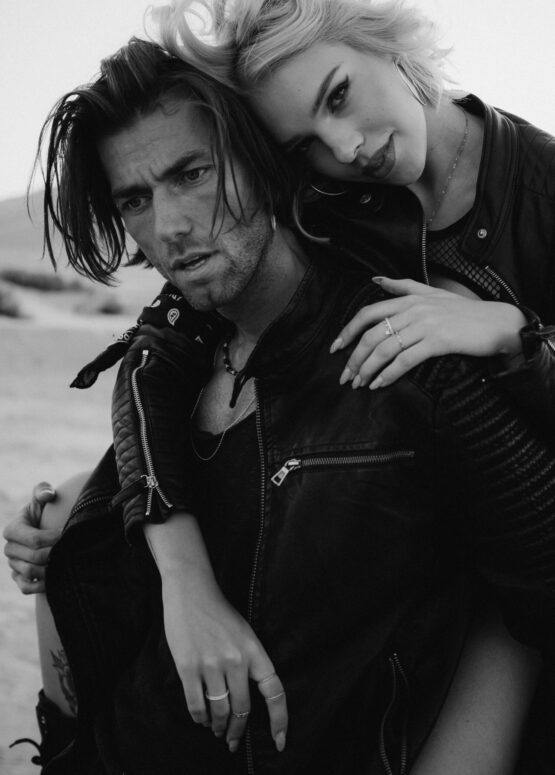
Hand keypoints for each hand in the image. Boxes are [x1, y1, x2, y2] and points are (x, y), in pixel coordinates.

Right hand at [3, 482, 59, 593]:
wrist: (42, 529)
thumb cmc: (43, 511)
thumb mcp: (42, 498)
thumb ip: (43, 491)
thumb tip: (48, 494)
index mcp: (12, 529)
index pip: (34, 539)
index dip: (53, 538)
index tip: (68, 535)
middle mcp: (9, 548)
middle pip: (34, 557)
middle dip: (55, 554)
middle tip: (71, 551)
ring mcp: (12, 564)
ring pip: (30, 572)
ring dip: (50, 570)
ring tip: (66, 563)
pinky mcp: (18, 577)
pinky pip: (26, 587)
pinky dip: (40, 586)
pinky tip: (56, 579)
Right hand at [161, 569, 286, 753]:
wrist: (191, 590)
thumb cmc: (218, 612)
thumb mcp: (244, 633)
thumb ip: (248, 662)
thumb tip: (245, 698)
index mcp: (254, 650)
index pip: (274, 691)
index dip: (279, 719)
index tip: (280, 741)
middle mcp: (236, 660)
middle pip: (243, 709)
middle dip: (238, 731)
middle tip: (233, 741)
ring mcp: (211, 664)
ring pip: (219, 711)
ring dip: (218, 727)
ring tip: (217, 730)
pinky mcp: (188, 667)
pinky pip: (196, 705)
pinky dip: (200, 718)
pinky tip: (201, 720)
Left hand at [331, 277, 526, 388]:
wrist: (497, 323)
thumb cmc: (464, 311)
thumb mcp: (432, 293)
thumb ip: (402, 287)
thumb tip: (376, 279)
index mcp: (408, 299)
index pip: (368, 313)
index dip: (347, 331)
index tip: (335, 348)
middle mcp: (413, 310)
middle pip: (371, 335)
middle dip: (354, 359)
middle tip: (345, 377)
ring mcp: (425, 325)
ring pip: (385, 349)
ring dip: (368, 370)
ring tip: (360, 384)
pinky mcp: (437, 341)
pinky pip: (405, 360)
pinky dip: (389, 374)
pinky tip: (380, 384)